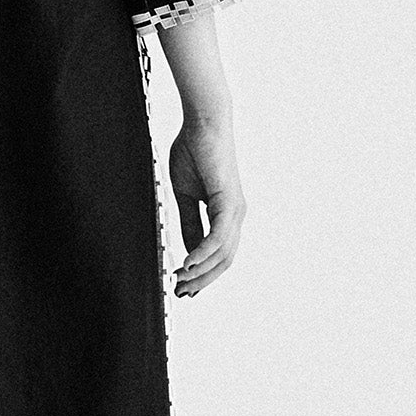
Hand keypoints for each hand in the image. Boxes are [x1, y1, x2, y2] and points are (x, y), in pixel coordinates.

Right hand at [167, 120, 246, 298]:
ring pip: (223, 254)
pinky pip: (218, 237)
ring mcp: (235, 210)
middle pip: (224, 261)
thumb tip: (187, 250)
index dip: (202, 275)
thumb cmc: (193, 152)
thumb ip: (188, 223)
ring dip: (201, 272)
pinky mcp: (228, 202)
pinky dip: (202, 253)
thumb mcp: (185, 195)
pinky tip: (188, 263)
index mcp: (226, 214)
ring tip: (179, 280)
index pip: (219, 254)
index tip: (183, 287)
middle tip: (179, 292)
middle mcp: (236, 216)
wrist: (202, 124)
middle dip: (202, 281)